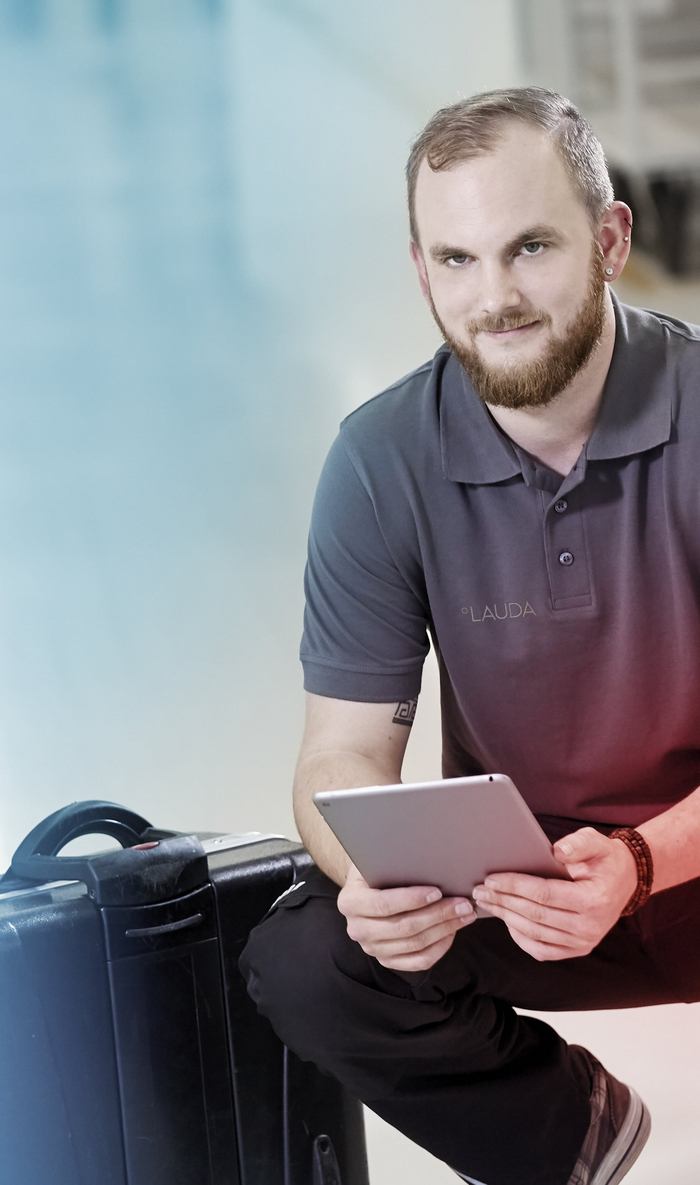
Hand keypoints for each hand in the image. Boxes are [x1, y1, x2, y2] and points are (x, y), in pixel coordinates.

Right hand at [337, 863, 475, 971]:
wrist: (366, 889)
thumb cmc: (376, 869)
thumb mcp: (377, 860)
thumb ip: (394, 862)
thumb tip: (429, 857)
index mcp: (350, 902)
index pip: (383, 904)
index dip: (412, 899)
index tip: (437, 891)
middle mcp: (357, 930)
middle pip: (404, 927)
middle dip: (438, 914)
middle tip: (463, 903)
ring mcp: (373, 948)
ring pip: (415, 945)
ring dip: (445, 929)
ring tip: (465, 914)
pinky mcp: (388, 961)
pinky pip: (419, 962)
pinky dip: (439, 948)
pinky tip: (453, 932)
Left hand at [471, 827, 638, 961]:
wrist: (624, 881)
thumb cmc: (604, 859)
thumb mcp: (596, 842)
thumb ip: (578, 844)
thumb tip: (555, 852)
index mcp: (593, 900)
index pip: (544, 894)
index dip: (515, 886)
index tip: (491, 879)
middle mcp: (589, 927)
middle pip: (535, 915)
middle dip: (502, 901)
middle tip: (479, 891)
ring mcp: (583, 943)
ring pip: (534, 933)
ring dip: (506, 918)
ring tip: (486, 903)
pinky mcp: (576, 950)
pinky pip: (541, 950)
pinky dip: (520, 938)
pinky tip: (506, 921)